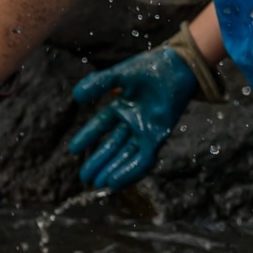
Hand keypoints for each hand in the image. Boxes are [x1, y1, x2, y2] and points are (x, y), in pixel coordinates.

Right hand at [64, 42, 199, 190]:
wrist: (178, 67)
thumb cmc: (151, 67)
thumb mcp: (119, 74)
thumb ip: (98, 84)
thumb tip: (76, 96)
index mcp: (122, 106)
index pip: (101, 126)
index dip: (87, 137)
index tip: (73, 150)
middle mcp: (133, 121)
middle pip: (112, 146)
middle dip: (98, 162)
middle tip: (85, 177)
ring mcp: (146, 130)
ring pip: (126, 155)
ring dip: (112, 170)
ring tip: (98, 184)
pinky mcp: (158, 137)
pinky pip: (143, 159)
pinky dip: (130, 171)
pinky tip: (116, 180)